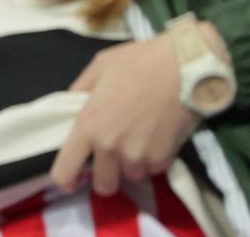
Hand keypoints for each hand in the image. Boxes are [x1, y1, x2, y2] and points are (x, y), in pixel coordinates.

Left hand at [48, 25, 218, 195]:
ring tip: (137, 138)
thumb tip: (72, 105)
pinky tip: (156, 137)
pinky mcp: (163, 160)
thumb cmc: (138, 62)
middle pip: (103, 186)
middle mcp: (110, 147)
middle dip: (105, 175)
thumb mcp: (99, 67)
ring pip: (130, 176)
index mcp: (88, 125)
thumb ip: (80, 90)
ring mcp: (138, 156)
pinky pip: (152, 170)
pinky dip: (152, 160)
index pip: (65, 171)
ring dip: (131, 164)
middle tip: (110, 157)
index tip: (71, 179)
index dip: (65, 179)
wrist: (184, 68)